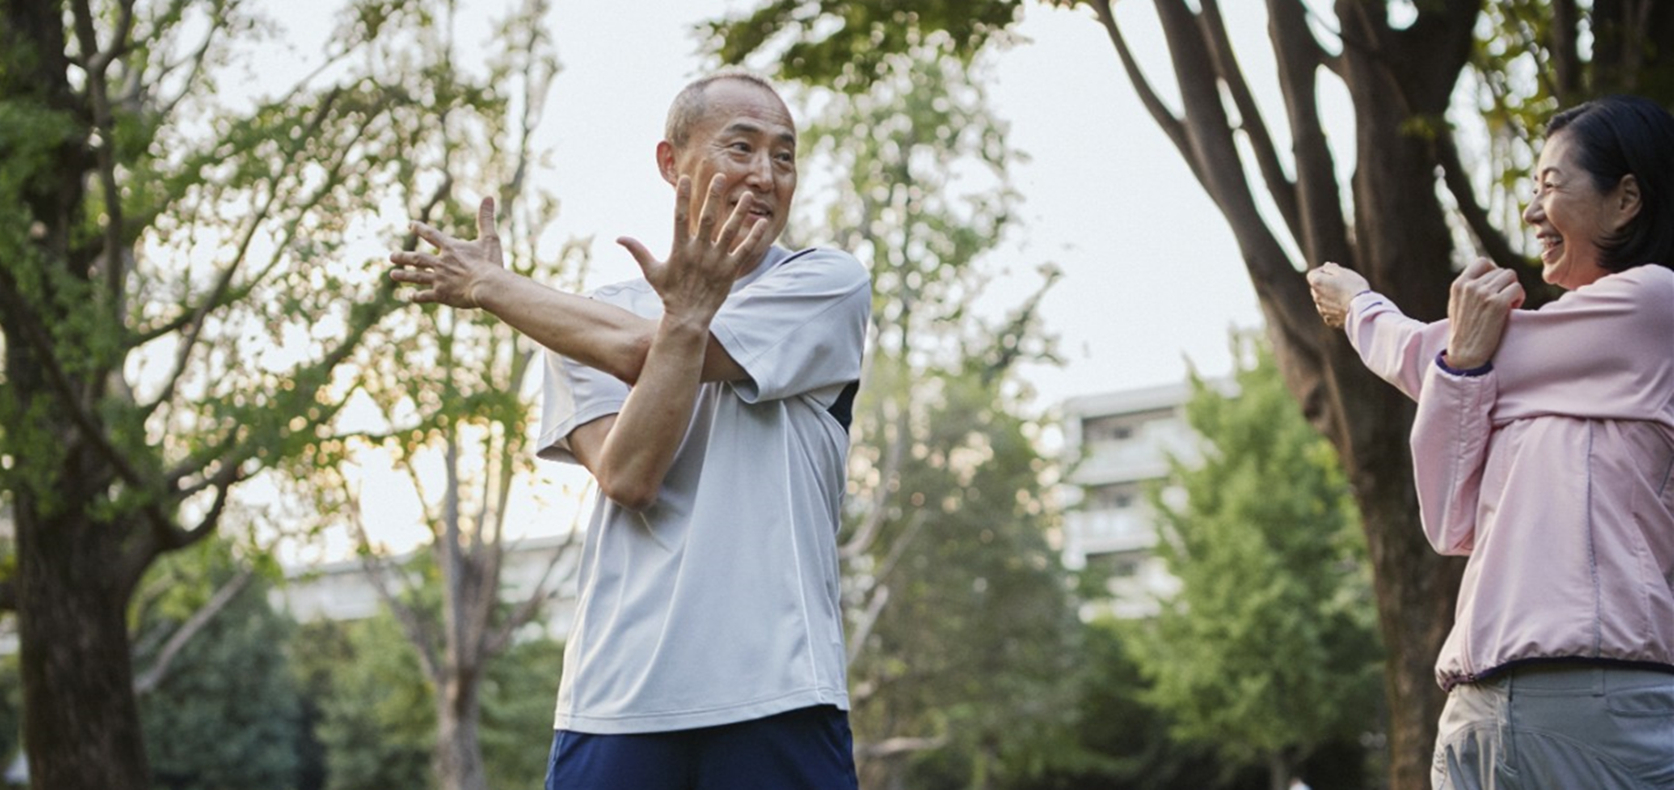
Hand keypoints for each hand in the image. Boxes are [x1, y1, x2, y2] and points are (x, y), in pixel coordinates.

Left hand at [388, 197, 504, 307]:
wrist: (487, 286)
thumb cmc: (490, 263)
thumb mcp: (489, 238)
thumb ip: (486, 218)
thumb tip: (488, 197)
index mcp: (451, 248)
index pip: (431, 235)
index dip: (420, 228)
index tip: (410, 225)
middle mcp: (440, 263)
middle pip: (417, 258)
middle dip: (404, 256)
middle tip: (391, 256)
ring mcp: (439, 279)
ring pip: (417, 276)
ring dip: (404, 275)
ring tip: (392, 274)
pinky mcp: (441, 294)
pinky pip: (426, 295)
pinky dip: (418, 296)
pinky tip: (410, 296)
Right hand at [617, 174, 770, 322]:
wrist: (688, 318)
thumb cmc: (669, 293)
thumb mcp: (652, 272)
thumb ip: (638, 251)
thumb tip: (619, 238)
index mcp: (680, 249)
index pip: (680, 218)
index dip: (683, 197)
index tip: (686, 178)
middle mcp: (700, 252)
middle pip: (708, 219)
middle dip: (714, 197)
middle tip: (721, 177)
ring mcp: (717, 261)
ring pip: (730, 232)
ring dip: (740, 213)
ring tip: (749, 196)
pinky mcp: (731, 270)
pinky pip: (745, 251)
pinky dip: (754, 237)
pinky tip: (763, 223)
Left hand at [1307, 262, 1369, 327]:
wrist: (1361, 309)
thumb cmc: (1354, 287)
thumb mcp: (1343, 272)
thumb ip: (1331, 268)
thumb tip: (1326, 266)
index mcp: (1317, 283)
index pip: (1312, 274)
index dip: (1322, 271)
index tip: (1334, 270)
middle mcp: (1316, 297)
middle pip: (1317, 288)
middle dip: (1326, 284)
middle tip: (1342, 283)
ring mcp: (1322, 309)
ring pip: (1323, 301)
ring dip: (1330, 297)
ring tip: (1346, 296)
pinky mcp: (1329, 319)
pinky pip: (1329, 312)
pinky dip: (1335, 309)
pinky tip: (1345, 307)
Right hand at [1444, 257, 1523, 369]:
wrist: (1465, 354)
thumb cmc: (1464, 332)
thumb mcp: (1457, 305)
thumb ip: (1468, 288)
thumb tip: (1487, 274)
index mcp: (1459, 285)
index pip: (1482, 262)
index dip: (1493, 272)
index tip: (1495, 287)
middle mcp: (1470, 286)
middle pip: (1501, 271)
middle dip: (1505, 285)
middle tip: (1503, 302)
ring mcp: (1484, 294)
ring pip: (1511, 277)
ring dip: (1513, 290)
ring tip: (1507, 306)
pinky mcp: (1497, 304)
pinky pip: (1517, 289)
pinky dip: (1519, 298)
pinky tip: (1512, 310)